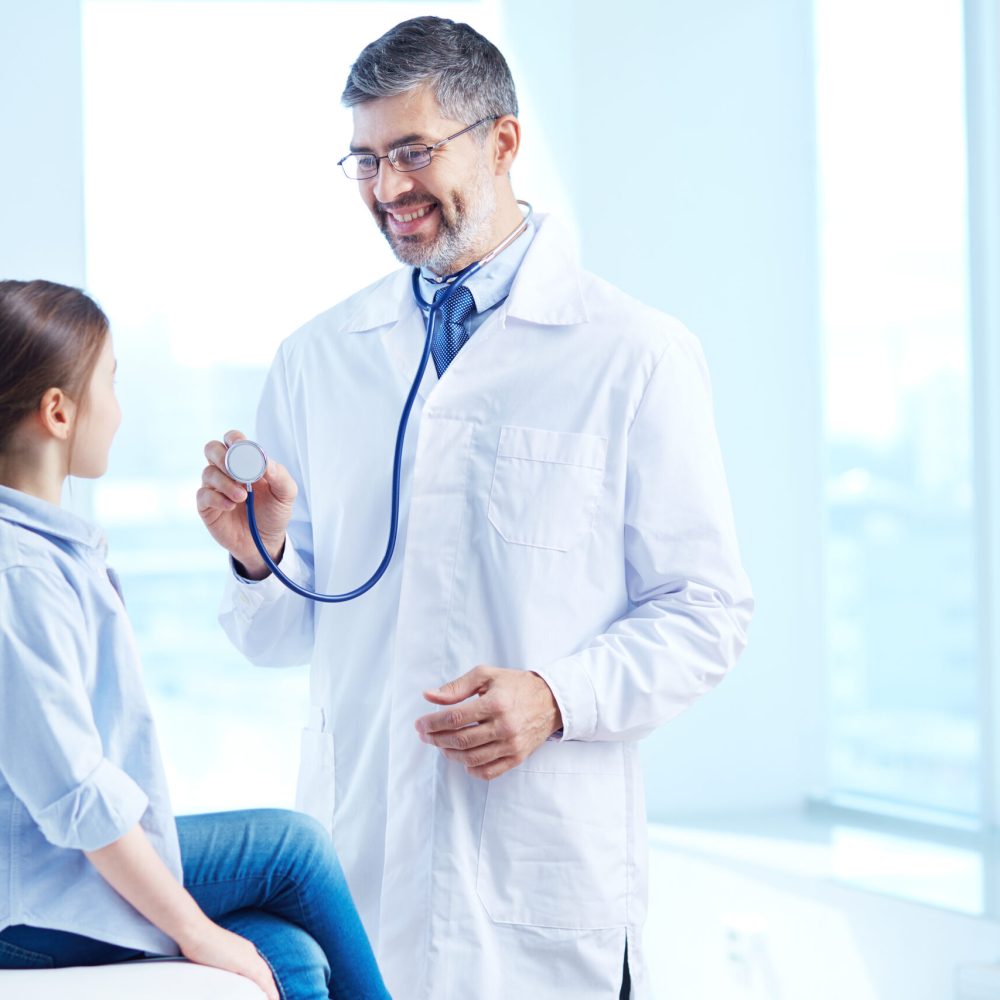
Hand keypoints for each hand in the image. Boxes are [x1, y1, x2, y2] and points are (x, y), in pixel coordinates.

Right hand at [179, 920, 277, 999]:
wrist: (196, 932)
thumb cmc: (198, 943)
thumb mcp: (213, 956)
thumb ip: (221, 964)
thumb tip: (219, 973)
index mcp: (244, 949)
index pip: (259, 968)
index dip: (263, 981)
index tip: (264, 992)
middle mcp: (250, 951)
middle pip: (265, 973)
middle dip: (269, 987)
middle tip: (273, 999)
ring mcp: (249, 956)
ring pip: (266, 977)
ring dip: (270, 991)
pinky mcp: (245, 963)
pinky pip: (262, 980)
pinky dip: (268, 990)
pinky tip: (271, 999)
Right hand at [197, 430, 296, 578]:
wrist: (265, 542)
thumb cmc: (274, 513)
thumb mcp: (286, 494)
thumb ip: (279, 474)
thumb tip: (264, 460)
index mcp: (245, 462)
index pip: (233, 440)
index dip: (235, 439)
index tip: (242, 447)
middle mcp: (226, 471)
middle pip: (212, 449)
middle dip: (224, 457)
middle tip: (239, 472)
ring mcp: (215, 487)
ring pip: (208, 472)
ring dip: (226, 482)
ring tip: (242, 497)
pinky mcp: (206, 506)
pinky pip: (203, 495)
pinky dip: (217, 498)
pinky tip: (231, 506)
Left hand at [415, 666, 562, 779]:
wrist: (551, 700)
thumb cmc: (515, 685)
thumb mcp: (486, 675)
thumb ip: (457, 687)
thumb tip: (429, 696)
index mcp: (495, 703)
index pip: (455, 718)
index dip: (432, 723)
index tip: (419, 724)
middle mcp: (504, 726)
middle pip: (460, 740)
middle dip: (436, 739)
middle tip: (425, 735)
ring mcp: (511, 745)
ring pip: (471, 758)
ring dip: (449, 754)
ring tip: (440, 745)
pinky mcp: (517, 757)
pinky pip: (488, 771)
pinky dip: (471, 768)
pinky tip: (462, 758)